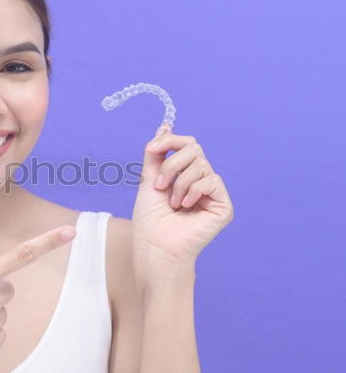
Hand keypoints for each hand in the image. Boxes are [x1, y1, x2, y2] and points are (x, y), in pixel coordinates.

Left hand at [132, 124, 233, 283]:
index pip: (186, 144)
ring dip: (179, 182)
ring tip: (172, 203)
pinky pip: (212, 180)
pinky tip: (185, 206)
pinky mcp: (223, 206)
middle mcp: (201, 181)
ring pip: (201, 164)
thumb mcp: (149, 178)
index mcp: (185, 175)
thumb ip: (157, 152)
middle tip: (159, 185)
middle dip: (172, 163)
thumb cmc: (150, 219)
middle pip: (195, 148)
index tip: (151, 148)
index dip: (170, 141)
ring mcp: (213, 193)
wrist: (156, 247)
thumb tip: (165, 126)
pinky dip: (194, 190)